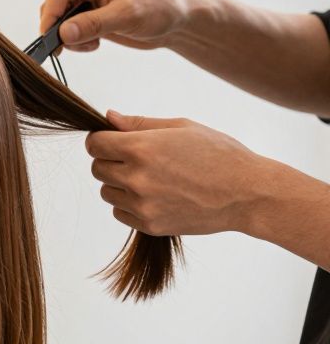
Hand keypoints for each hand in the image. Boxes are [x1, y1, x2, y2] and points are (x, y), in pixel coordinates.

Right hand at [40, 0, 196, 52]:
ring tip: (92, 44)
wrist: (178, 20)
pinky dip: (76, 40)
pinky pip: (69, 27)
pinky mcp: (89, 12)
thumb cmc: (160, 8)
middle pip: (54, 5)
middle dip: (59, 28)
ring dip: (69, 36)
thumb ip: (93, 24)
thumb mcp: (127, 16)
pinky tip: (95, 43)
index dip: (50, 16)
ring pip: (59, 19)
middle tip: (70, 48)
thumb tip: (63, 34)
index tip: (49, 39)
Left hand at [85, 111, 272, 235]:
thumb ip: (139, 124)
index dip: (101, 140)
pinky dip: (130, 204)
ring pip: (106, 192)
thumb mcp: (181, 128)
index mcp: (142, 148)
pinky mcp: (149, 225)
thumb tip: (109, 118)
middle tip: (137, 159)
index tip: (110, 141)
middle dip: (110, 161)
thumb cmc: (219, 154)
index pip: (95, 145)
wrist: (248, 194)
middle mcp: (136, 178)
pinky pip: (120, 212)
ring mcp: (142, 204)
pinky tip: (155, 195)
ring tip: (151, 177)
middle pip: (97, 169)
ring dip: (119, 184)